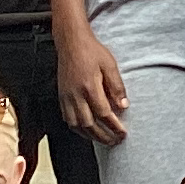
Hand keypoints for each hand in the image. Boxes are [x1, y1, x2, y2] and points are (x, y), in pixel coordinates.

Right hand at [58, 26, 127, 145]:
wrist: (71, 42)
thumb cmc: (92, 51)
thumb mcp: (110, 66)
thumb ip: (117, 87)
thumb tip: (123, 106)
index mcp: (89, 86)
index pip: (103, 113)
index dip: (114, 126)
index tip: (123, 133)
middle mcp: (75, 95)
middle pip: (89, 124)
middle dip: (103, 136)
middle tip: (115, 141)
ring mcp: (66, 97)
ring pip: (76, 125)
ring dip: (90, 136)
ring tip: (103, 140)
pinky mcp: (61, 97)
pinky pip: (67, 119)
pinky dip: (78, 129)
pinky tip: (86, 131)